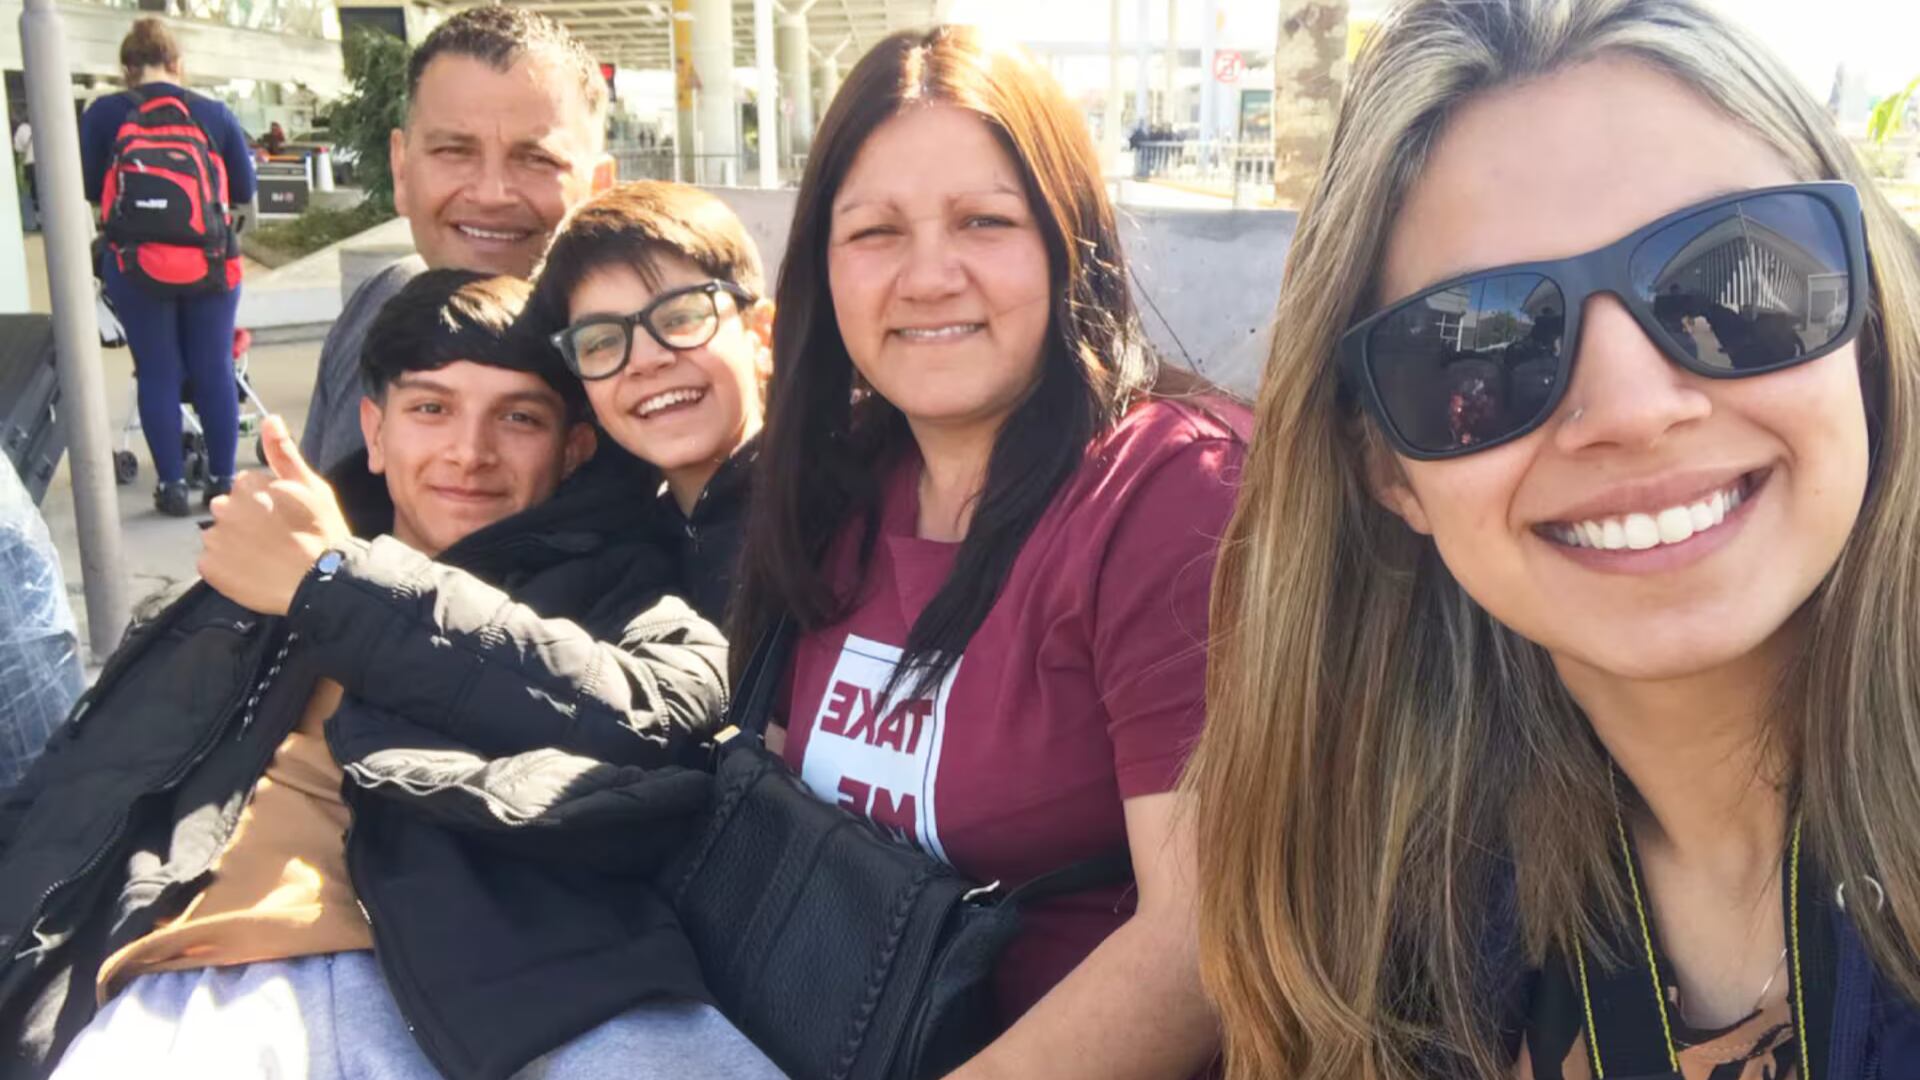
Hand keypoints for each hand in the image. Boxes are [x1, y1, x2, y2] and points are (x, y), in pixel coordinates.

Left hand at [198, 415, 351, 615]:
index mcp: (246, 485)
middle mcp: (223, 508)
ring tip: (265, 557)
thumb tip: (269, 418)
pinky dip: (228, 568)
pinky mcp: (209, 568)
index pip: (247, 488)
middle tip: (276, 538)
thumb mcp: (312, 486)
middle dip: (247, 521)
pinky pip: (213, 564)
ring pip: (221, 536)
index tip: (285, 516)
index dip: (268, 502)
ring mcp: (215, 539)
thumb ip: (285, 453)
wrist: (321, 582)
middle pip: (230, 511)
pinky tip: (253, 571)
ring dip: (237, 544)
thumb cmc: (322, 532)